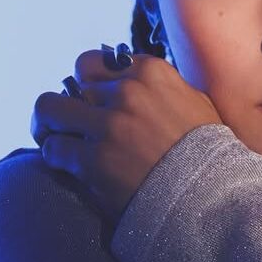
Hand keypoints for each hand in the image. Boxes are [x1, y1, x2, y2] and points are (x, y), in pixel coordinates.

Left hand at [30, 46, 222, 220]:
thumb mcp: (195, 106)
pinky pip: (53, 149)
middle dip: (69, 102)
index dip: (91, 85)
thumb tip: (137, 82)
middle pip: (71, 80)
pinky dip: (55, 158)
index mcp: (151, 73)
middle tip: (68, 124)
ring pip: (48, 109)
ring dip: (49, 127)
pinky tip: (68, 168)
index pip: (97, 63)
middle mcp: (126, 93)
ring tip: (54, 142)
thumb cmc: (210, 157)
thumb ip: (164, 89)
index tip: (93, 104)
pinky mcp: (94, 161)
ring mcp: (108, 126)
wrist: (214, 199)